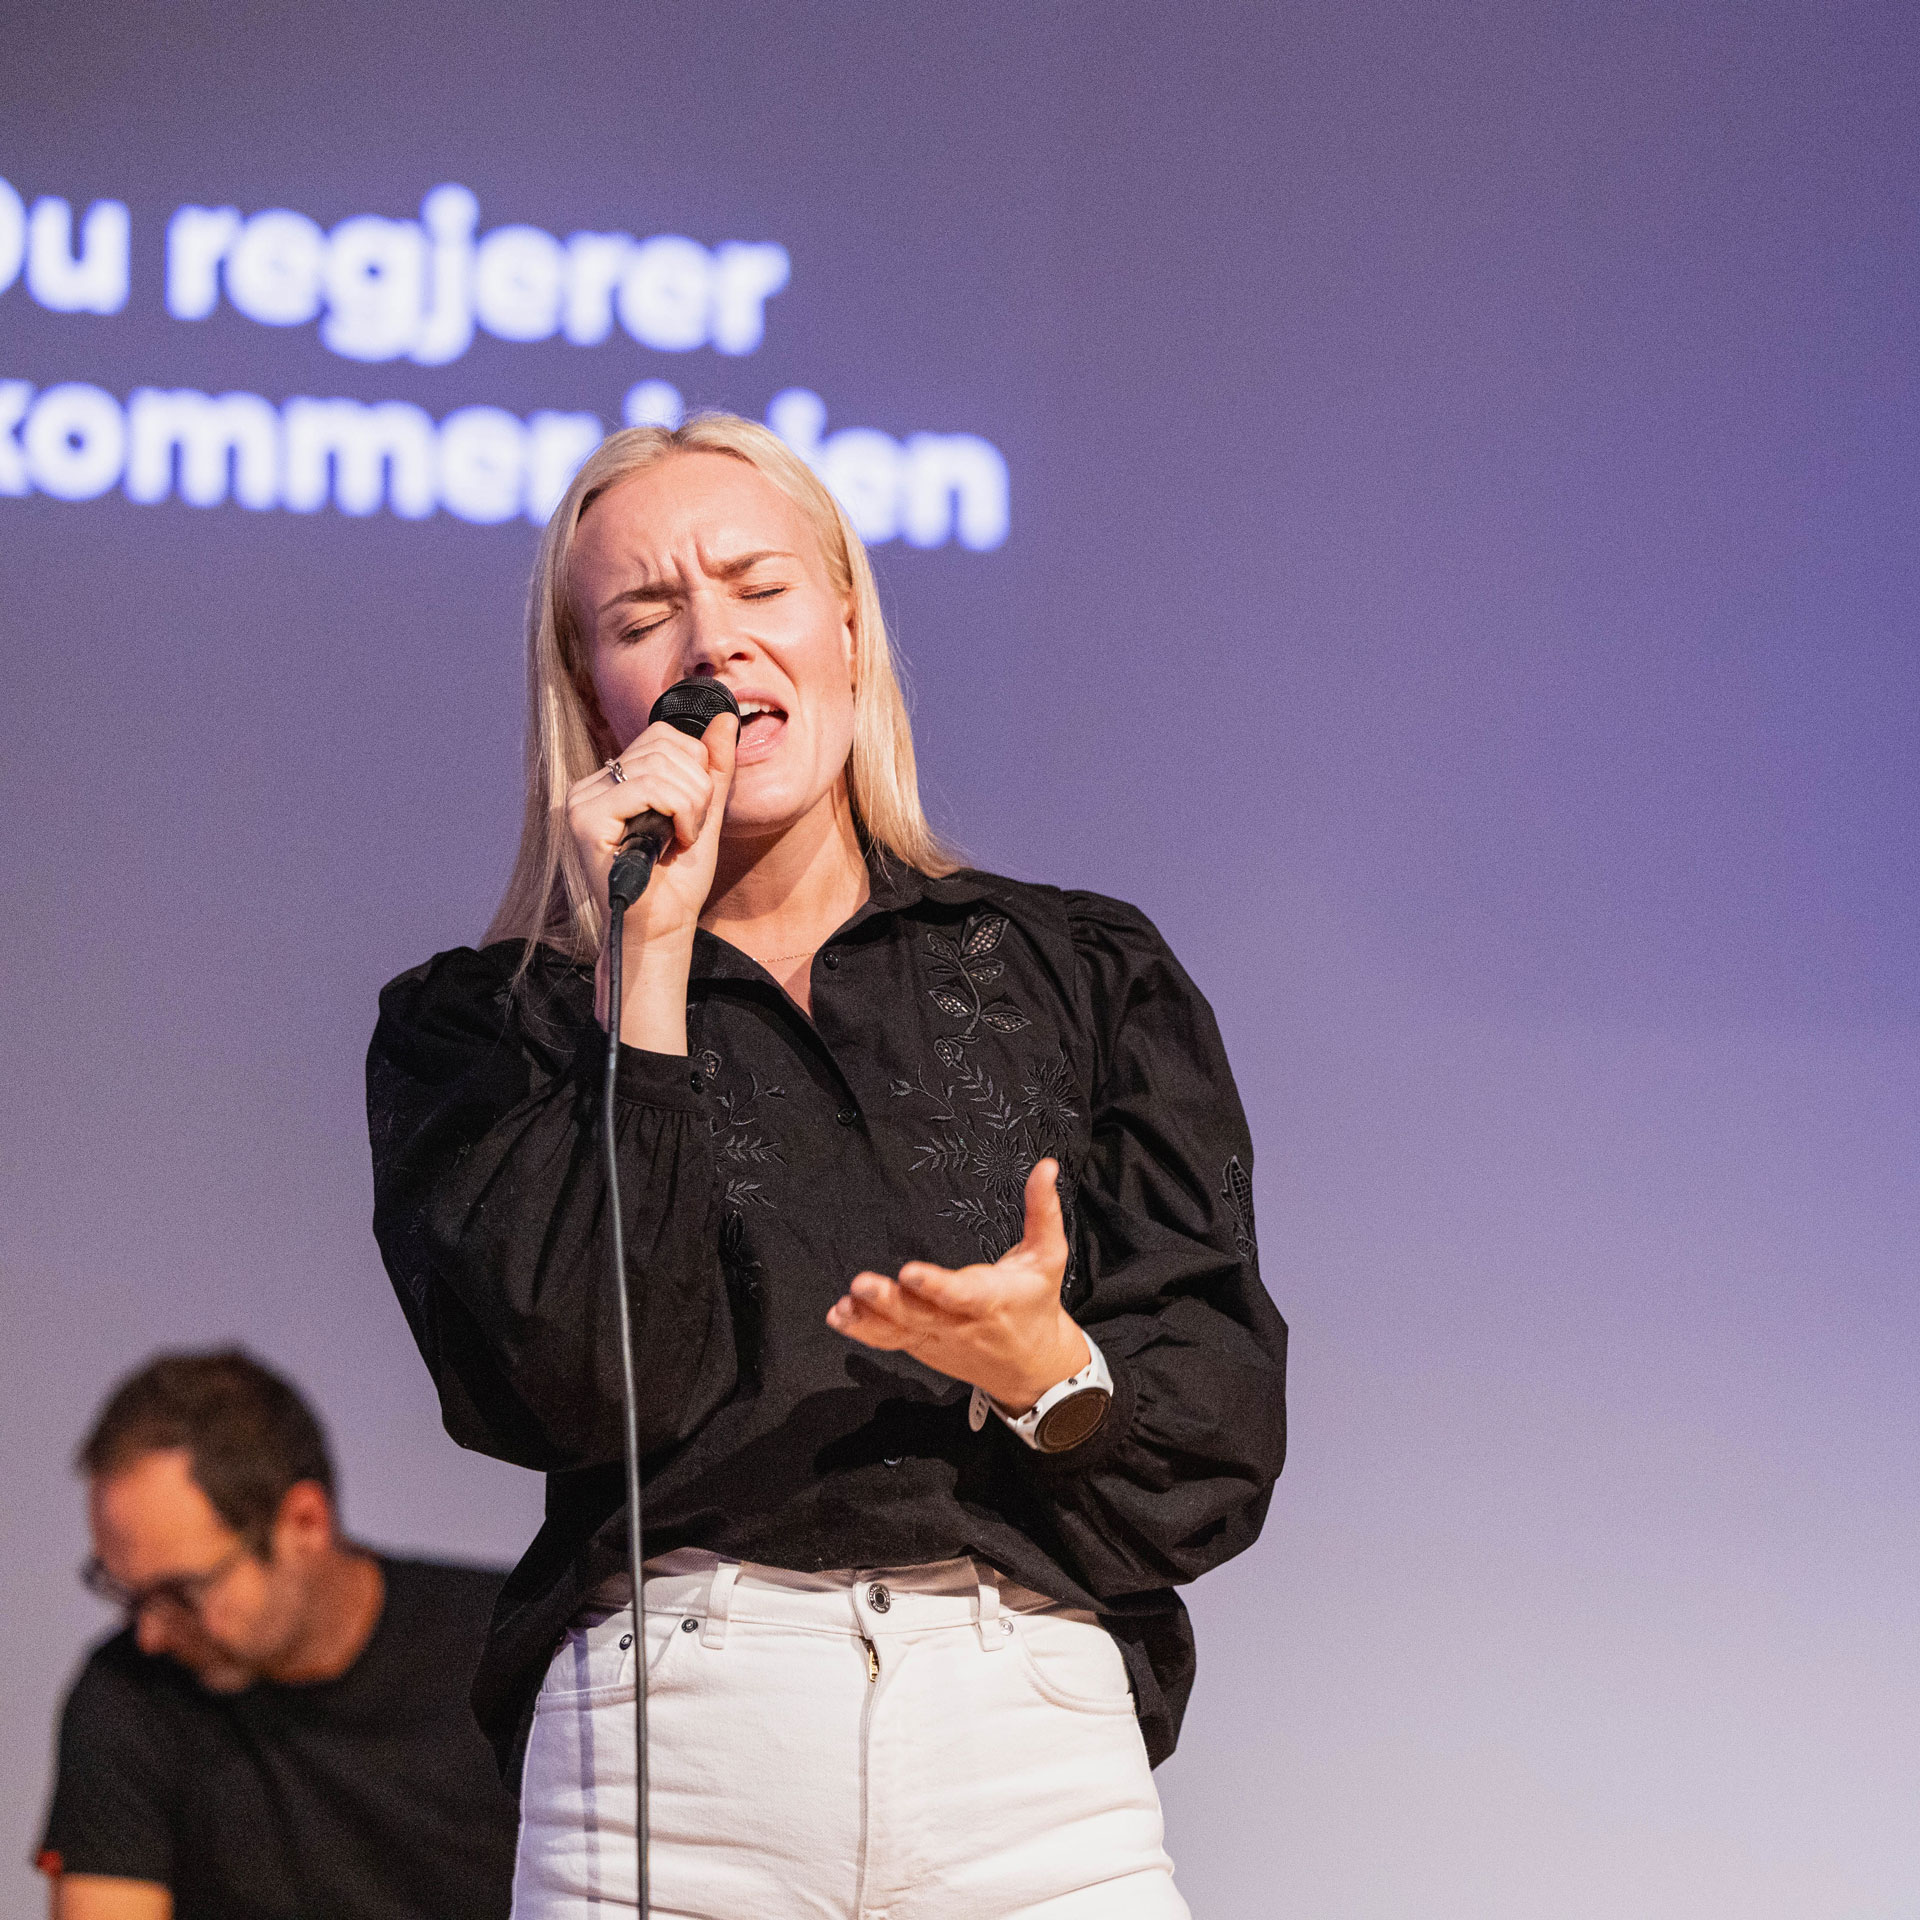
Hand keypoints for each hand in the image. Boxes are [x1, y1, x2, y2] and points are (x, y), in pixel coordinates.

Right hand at [567, 711, 736, 1048]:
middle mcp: (590, 785)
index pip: (662, 736)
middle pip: (664, 744)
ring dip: (690, 804)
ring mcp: (582, 801)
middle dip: (697, 788)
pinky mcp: (585, 819)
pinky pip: (646, 787)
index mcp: (612, 781)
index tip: (696, 813)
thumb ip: (713, 768)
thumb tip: (726, 717)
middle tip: (689, 830)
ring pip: (660, 765)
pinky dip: (677, 812)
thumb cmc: (678, 883)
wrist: (662, 930)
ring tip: (681, 839)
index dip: (696, 766)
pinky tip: (673, 842)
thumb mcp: (704, 814)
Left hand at [828, 1159, 1090, 1412]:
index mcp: (993, 1301)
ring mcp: (938, 1339)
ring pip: (900, 1331)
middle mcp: (962, 1324)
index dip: (936, 1286)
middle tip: (861, 1284)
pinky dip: (864, 1330)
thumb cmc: (1036, 1304)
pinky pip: (890, 1341)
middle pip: (921, 1314)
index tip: (909, 1272)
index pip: (962, 1295)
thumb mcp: (1048, 1257)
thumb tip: (1046, 1166)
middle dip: (890, 1302)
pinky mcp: (922, 1346)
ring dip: (870, 1318)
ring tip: (844, 1305)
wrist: (1033, 1368)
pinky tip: (839, 1317)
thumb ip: (1042, 1211)